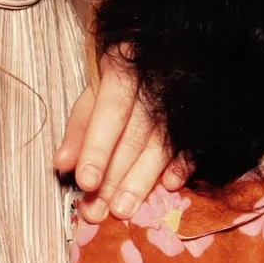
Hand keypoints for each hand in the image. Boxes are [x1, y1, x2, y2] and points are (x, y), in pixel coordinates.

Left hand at [56, 47, 185, 221]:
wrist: (172, 51)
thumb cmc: (126, 75)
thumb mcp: (97, 91)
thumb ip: (80, 127)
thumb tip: (61, 164)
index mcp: (125, 65)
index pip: (111, 111)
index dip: (97, 147)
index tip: (85, 181)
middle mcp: (157, 80)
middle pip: (135, 134)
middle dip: (116, 175)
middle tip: (100, 211)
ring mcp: (182, 97)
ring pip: (162, 143)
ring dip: (142, 179)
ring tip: (123, 209)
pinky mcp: (201, 114)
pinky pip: (194, 143)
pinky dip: (181, 165)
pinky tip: (169, 186)